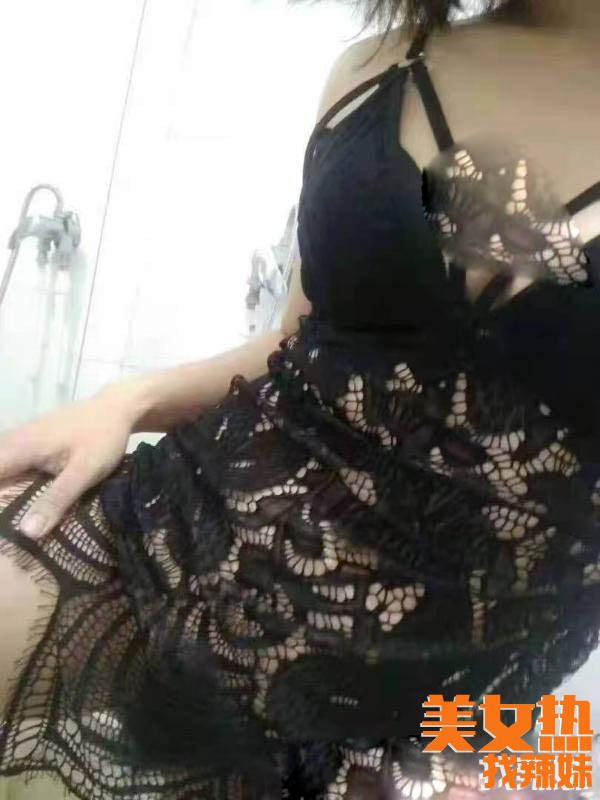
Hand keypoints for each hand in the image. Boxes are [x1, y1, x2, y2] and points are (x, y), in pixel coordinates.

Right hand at [0, 387, 138, 538]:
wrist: (117, 407)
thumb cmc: (103, 437)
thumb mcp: (84, 472)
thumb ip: (56, 500)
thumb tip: (26, 532)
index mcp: (20, 447)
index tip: (2, 522)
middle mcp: (14, 440)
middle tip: (8, 524)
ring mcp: (21, 437)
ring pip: (0, 464)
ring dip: (3, 487)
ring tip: (11, 516)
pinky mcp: (31, 439)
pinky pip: (9, 459)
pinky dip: (9, 476)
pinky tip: (21, 497)